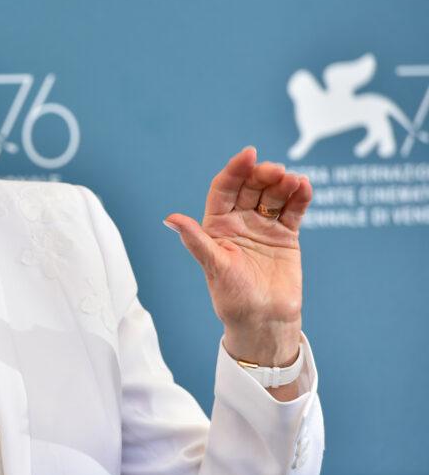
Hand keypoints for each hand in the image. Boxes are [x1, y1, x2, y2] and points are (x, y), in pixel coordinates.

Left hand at [164, 146, 312, 367]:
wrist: (263, 320)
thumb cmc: (232, 296)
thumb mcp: (214, 265)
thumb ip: (196, 240)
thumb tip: (170, 218)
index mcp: (216, 225)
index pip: (224, 189)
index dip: (235, 170)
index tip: (248, 154)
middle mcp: (239, 221)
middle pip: (251, 188)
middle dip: (263, 175)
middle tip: (276, 171)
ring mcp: (263, 226)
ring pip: (273, 196)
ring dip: (283, 184)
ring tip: (293, 181)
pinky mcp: (285, 235)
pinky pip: (292, 211)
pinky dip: (299, 198)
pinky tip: (304, 187)